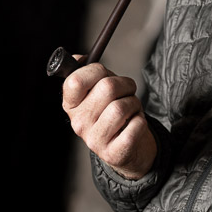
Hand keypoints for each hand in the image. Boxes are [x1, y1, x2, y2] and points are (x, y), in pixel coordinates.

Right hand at [61, 61, 156, 178]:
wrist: (126, 148)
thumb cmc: (112, 113)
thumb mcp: (96, 92)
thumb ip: (87, 73)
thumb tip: (78, 58)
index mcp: (71, 105)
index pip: (75, 81)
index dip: (95, 70)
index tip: (105, 74)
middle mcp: (79, 123)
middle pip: (107, 87)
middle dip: (125, 84)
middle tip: (127, 91)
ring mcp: (94, 141)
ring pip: (122, 106)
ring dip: (134, 103)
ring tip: (131, 109)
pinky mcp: (113, 154)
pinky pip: (136, 126)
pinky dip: (141, 121)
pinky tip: (134, 125)